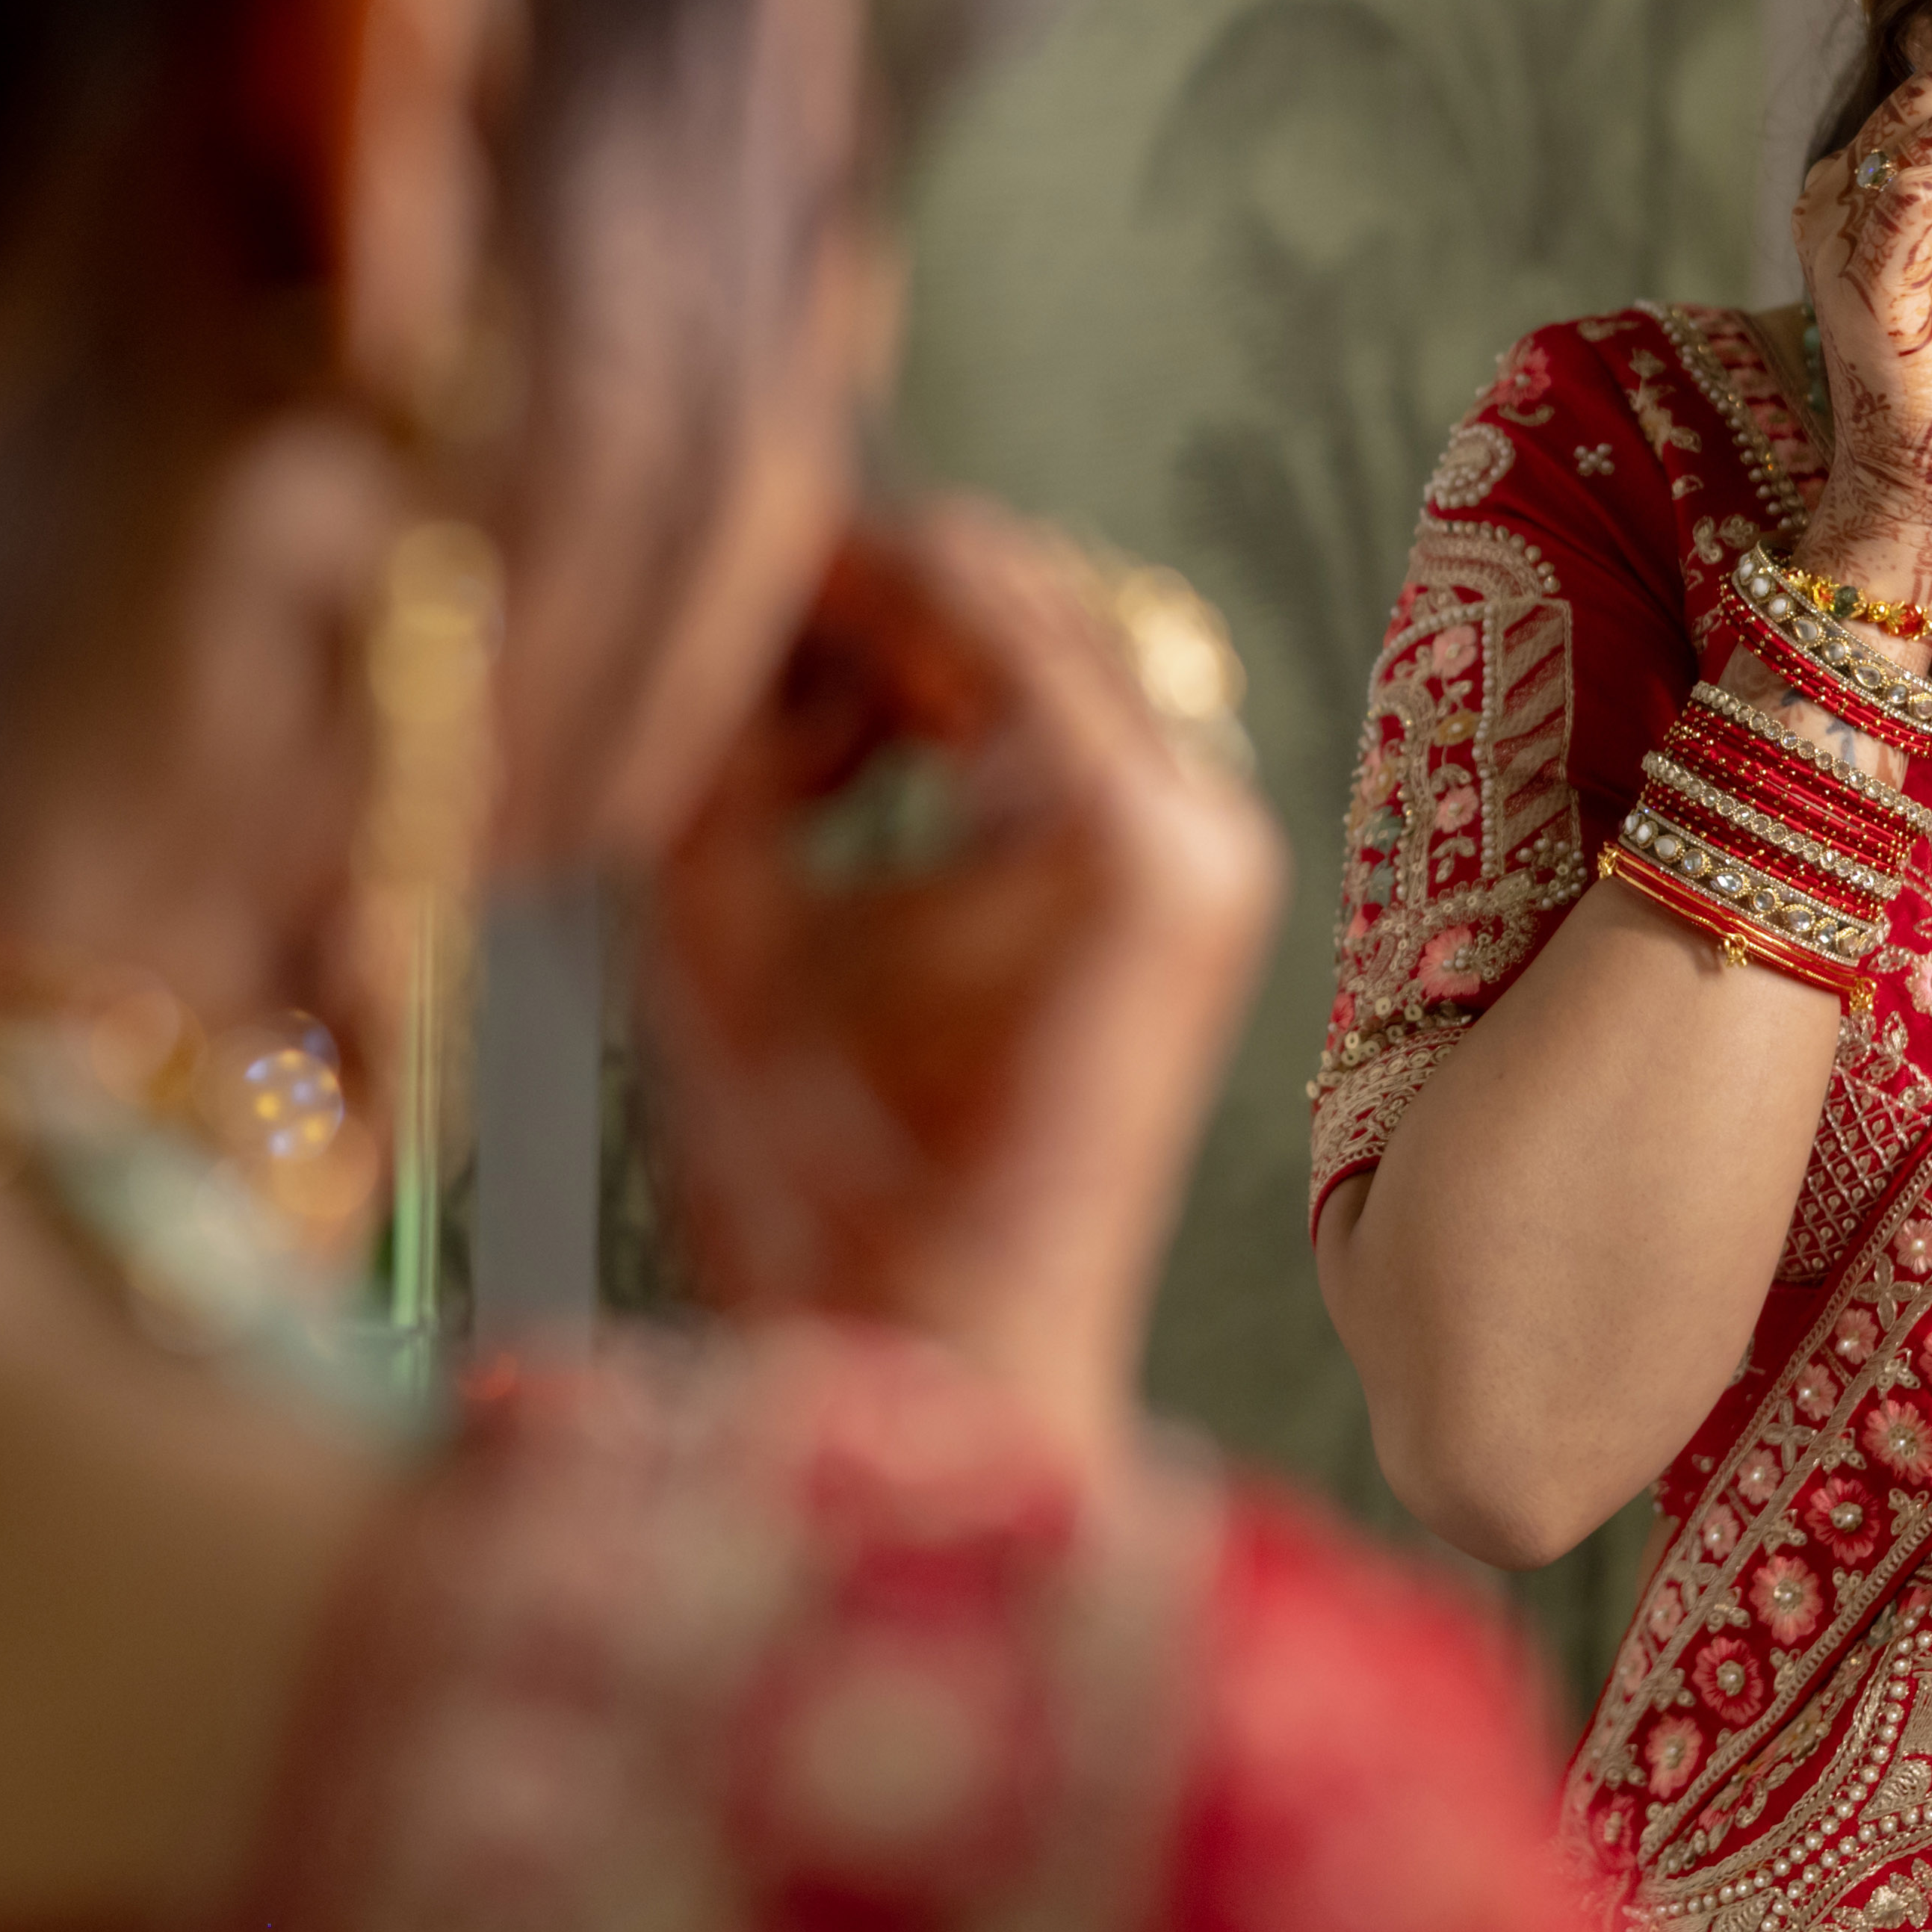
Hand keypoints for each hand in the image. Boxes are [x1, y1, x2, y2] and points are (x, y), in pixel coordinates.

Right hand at [644, 504, 1279, 1453]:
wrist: (938, 1378)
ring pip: (1055, 647)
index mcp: (1111, 826)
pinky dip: (970, 730)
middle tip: (737, 676)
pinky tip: (863, 808)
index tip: (710, 554)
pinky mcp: (1199, 899)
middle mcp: (1205, 818)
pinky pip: (1081, 731)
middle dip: (873, 612)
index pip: (966, 576)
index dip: (822, 553)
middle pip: (1030, 592)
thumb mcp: (715, 926)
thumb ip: (714, 727)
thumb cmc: (819, 1198)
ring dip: (919, 666)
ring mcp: (1221, 857)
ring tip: (796, 771)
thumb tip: (712, 587)